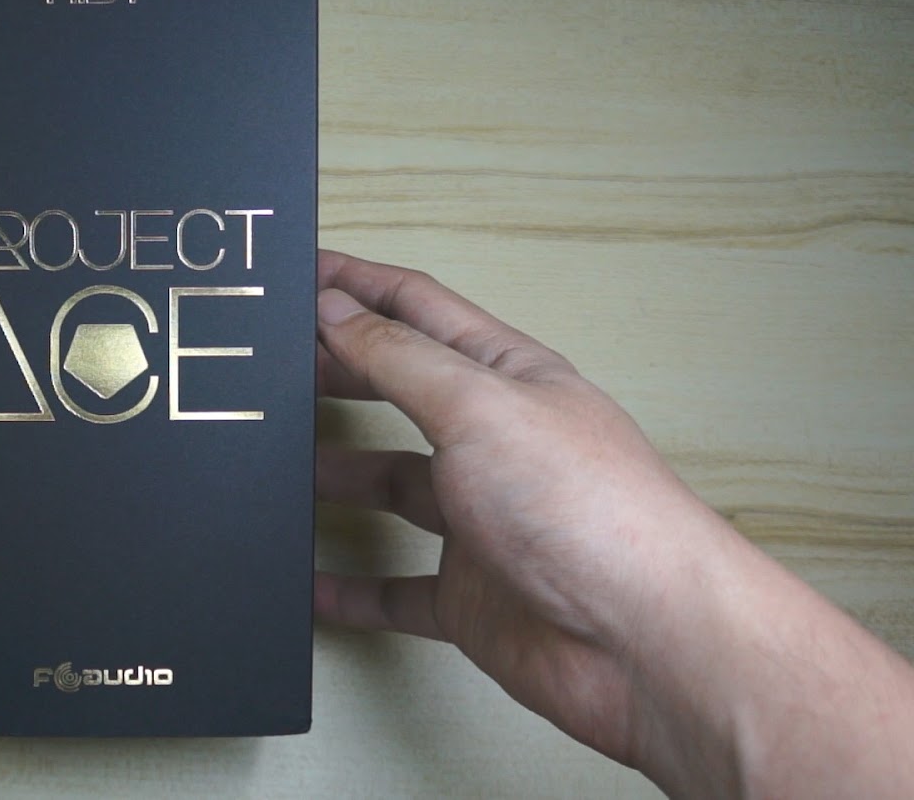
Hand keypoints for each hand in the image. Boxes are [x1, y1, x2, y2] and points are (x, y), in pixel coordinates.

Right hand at [312, 250, 913, 797]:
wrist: (645, 644)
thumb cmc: (587, 510)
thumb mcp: (479, 407)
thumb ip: (400, 358)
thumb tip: (337, 308)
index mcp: (508, 380)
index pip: (419, 312)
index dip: (358, 285)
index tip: (297, 269)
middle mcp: (494, 444)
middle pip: (400, 392)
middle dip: (337, 371)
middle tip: (268, 363)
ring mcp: (481, 523)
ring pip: (391, 487)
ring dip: (334, 476)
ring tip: (272, 465)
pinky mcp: (471, 599)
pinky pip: (395, 590)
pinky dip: (349, 589)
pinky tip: (308, 584)